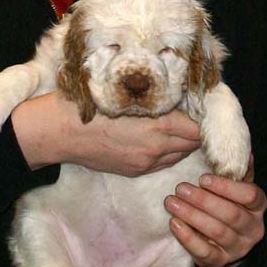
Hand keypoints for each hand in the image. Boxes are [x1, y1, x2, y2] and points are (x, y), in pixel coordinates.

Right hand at [11, 92, 201, 173]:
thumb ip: (156, 100)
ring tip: (180, 127)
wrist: (63, 132)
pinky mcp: (136, 171)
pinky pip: (163, 163)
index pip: (197, 128)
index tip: (202, 107)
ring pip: (180, 155)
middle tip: (195, 116)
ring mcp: (146, 162)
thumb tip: (178, 98)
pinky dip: (168, 152)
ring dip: (184, 142)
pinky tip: (162, 140)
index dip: (202, 118)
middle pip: (193, 143)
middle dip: (197, 131)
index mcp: (158, 125)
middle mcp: (157, 147)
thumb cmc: (93, 105)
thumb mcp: (128, 95)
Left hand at [163, 155, 265, 266]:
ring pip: (217, 231)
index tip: (203, 178)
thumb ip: (238, 170)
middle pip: (230, 214)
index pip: (250, 195)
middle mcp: (252, 228)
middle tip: (180, 188)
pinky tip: (174, 223)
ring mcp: (237, 248)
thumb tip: (241, 146)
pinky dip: (188, 237)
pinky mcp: (220, 262)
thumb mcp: (237, 188)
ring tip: (172, 202)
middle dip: (203, 200)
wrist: (229, 245)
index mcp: (258, 207)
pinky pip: (204, 251)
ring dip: (192, 215)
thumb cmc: (231, 207)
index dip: (226, 187)